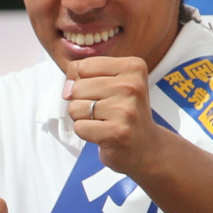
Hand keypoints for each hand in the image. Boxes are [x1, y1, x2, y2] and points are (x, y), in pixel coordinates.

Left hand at [64, 56, 161, 174]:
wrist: (145, 146)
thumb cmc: (124, 112)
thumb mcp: (111, 83)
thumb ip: (83, 76)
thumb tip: (66, 90)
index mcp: (133, 67)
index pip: (83, 66)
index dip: (82, 81)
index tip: (102, 93)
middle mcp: (132, 86)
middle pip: (77, 87)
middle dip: (82, 101)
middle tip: (104, 111)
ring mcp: (125, 110)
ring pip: (75, 107)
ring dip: (83, 118)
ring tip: (103, 121)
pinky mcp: (116, 132)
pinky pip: (79, 127)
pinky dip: (85, 133)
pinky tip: (103, 133)